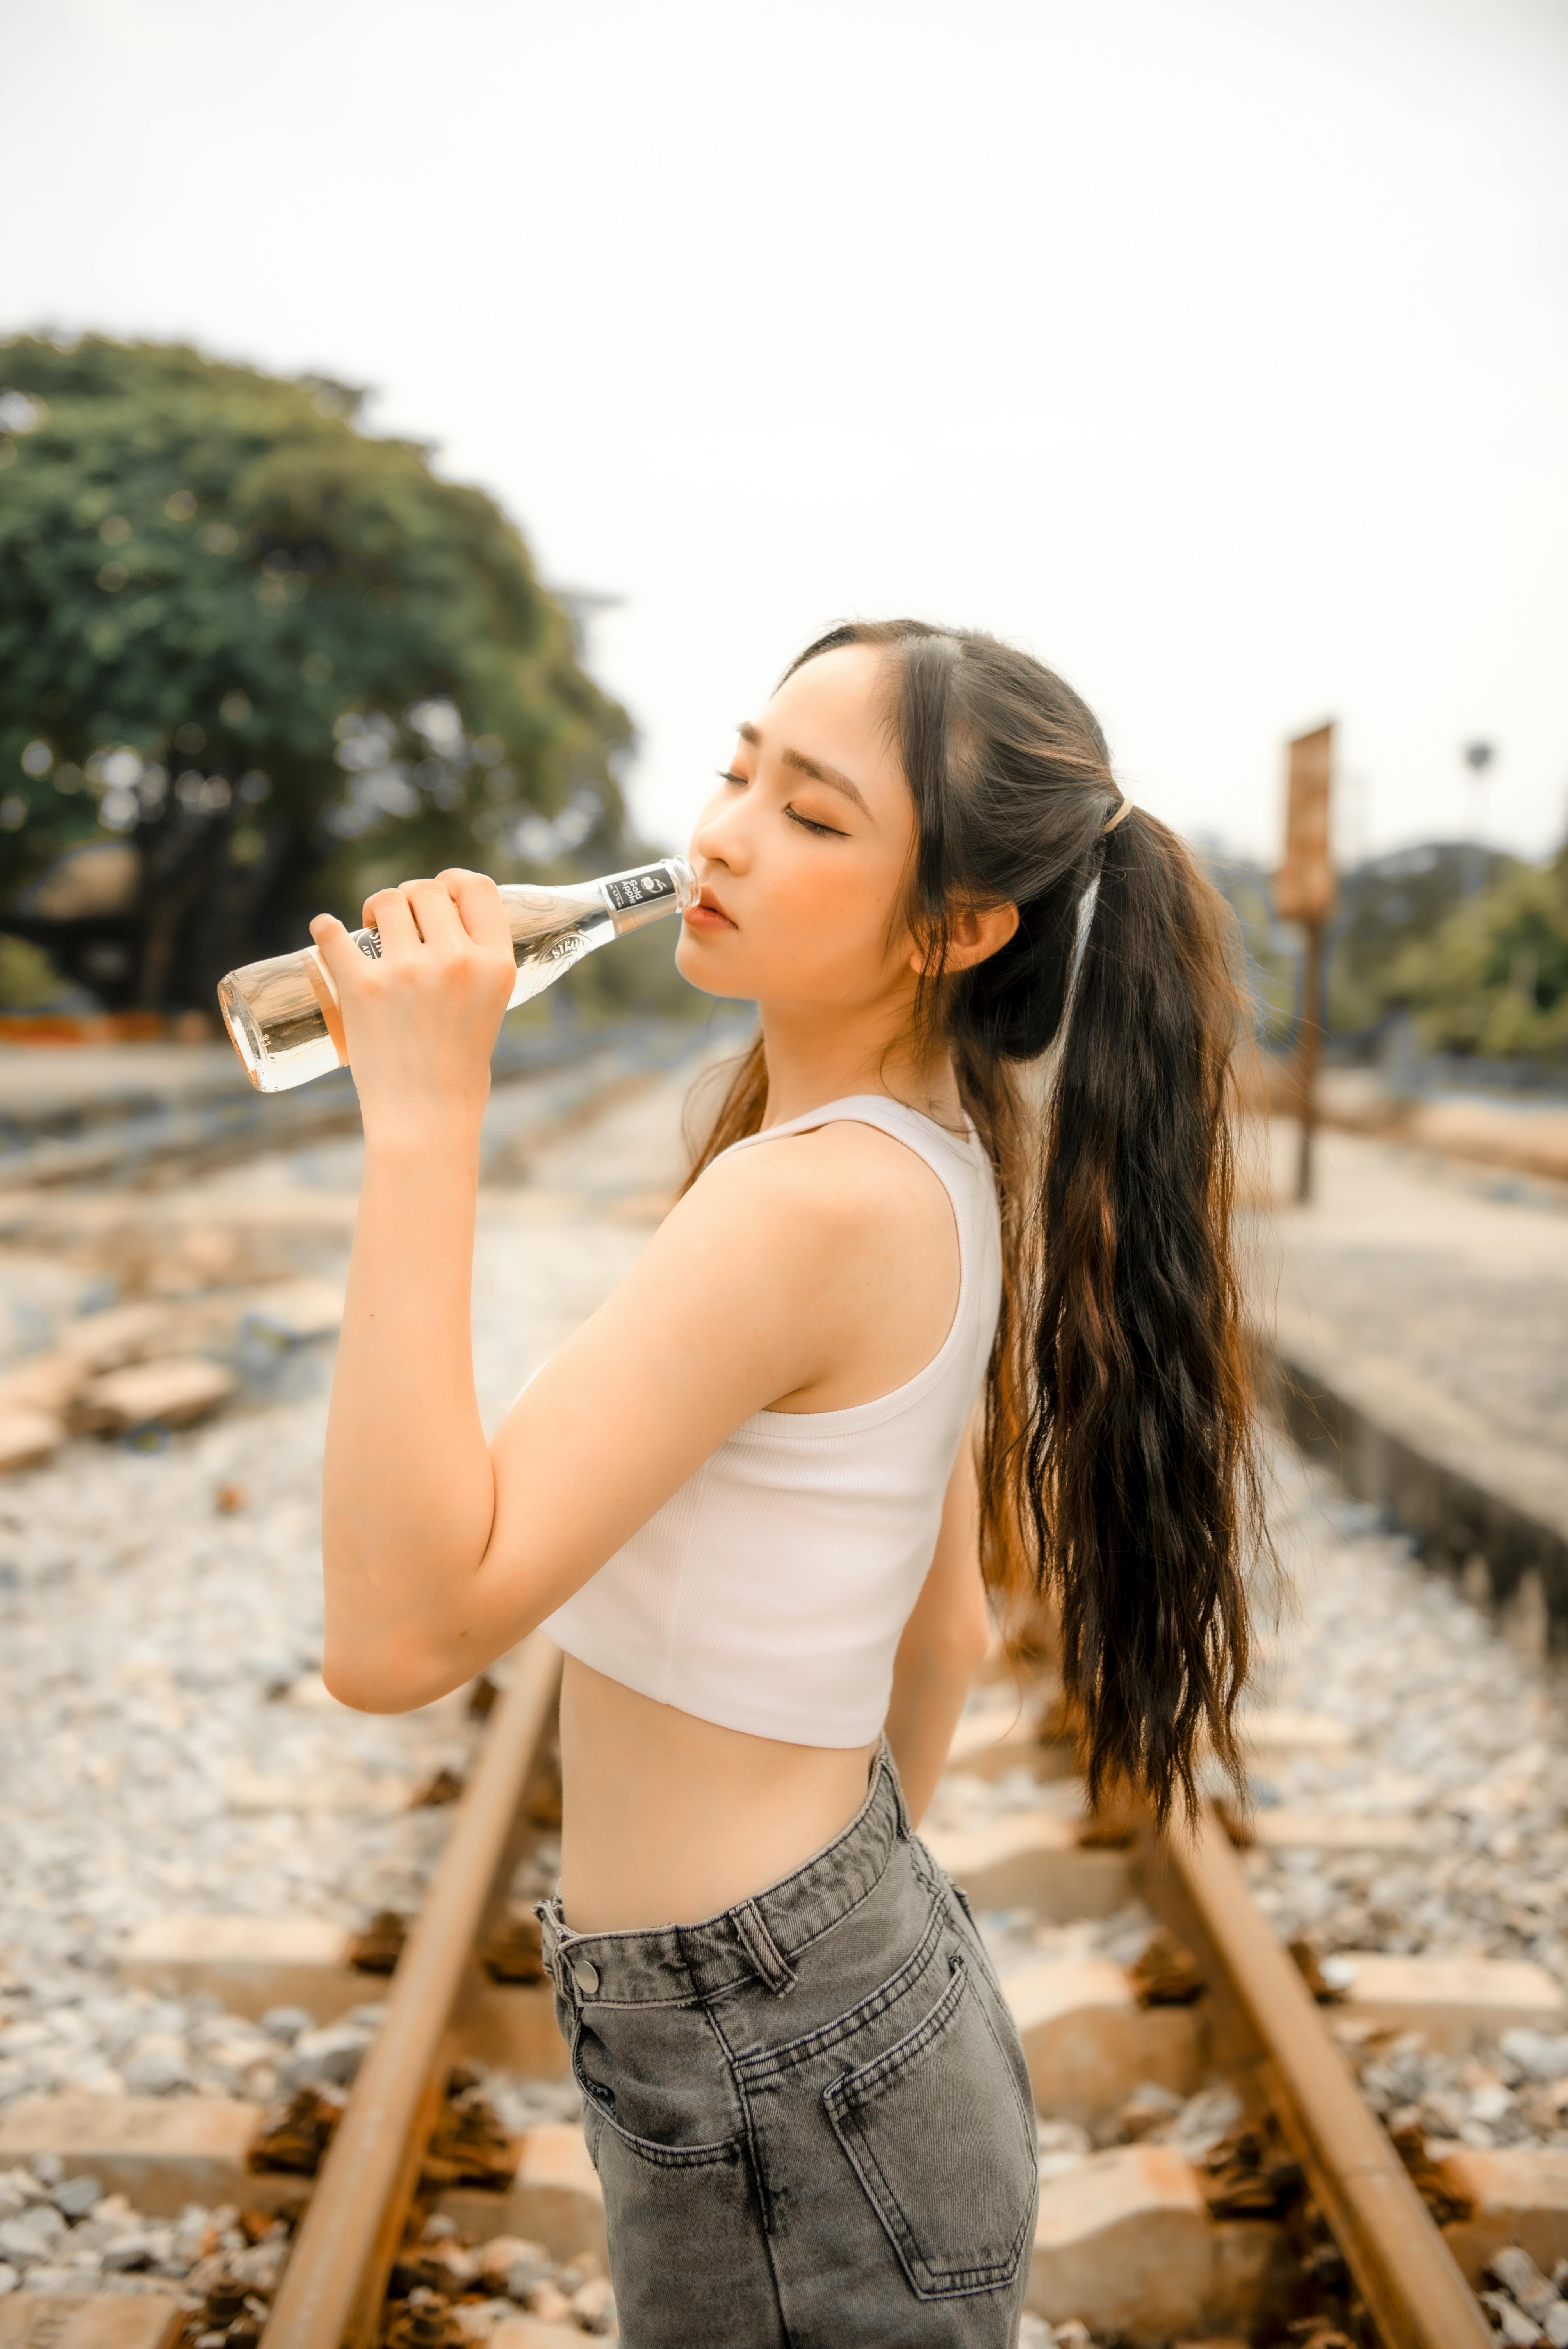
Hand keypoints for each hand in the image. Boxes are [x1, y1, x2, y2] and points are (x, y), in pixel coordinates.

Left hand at [308, 869, 516, 1146]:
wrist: (425, 1120)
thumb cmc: (457, 1073)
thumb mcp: (489, 1010)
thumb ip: (474, 969)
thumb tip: (444, 934)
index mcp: (494, 965)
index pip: (478, 888)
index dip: (453, 881)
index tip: (438, 890)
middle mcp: (455, 961)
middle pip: (426, 889)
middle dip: (410, 896)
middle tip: (396, 920)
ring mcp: (407, 972)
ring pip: (385, 901)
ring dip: (376, 909)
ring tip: (370, 930)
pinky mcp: (362, 988)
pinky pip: (333, 935)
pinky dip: (324, 929)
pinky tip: (323, 929)